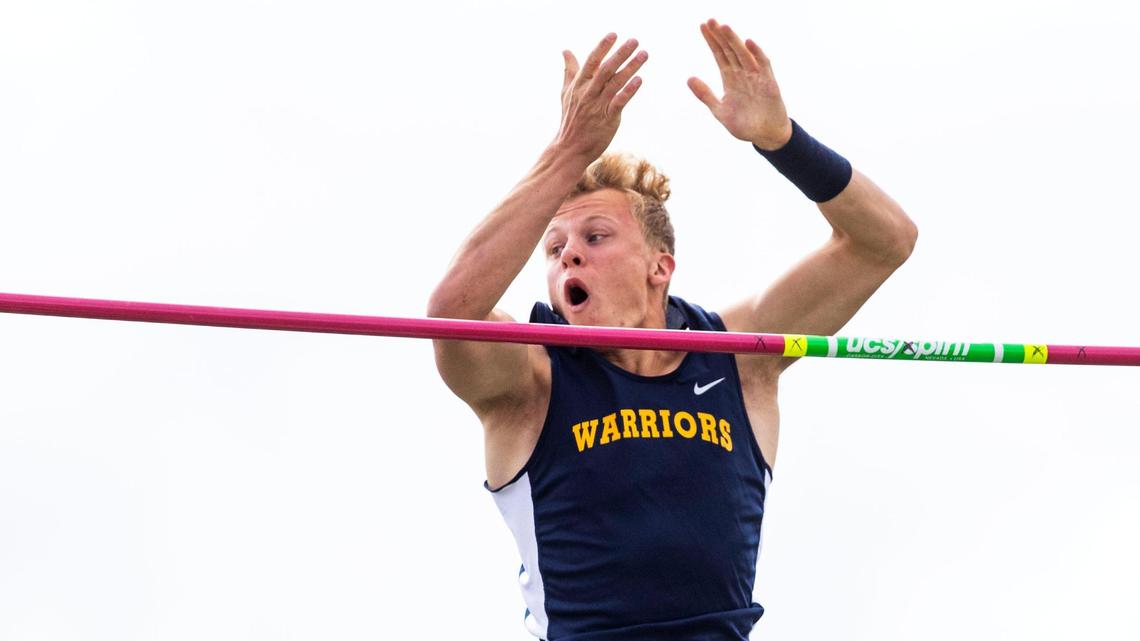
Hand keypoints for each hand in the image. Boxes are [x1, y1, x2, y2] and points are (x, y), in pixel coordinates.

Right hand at [554, 33, 647, 161]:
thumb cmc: (570, 119)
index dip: (602, 47)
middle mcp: (588, 93)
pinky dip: (628, 91)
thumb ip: (569, 70)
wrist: (570, 148)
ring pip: (615, 83)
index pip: (591, 62)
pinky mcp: (607, 119)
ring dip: (630, 67)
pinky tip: (639, 80)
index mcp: (578, 85)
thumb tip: (565, 50)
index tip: (614, 34)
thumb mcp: (566, 93)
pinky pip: (619, 102)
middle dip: (620, 53)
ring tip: (644, 54)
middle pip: (605, 69)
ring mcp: (597, 106)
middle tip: (635, 40)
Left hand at [688, 19, 791, 150]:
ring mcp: (757, 77)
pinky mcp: (769, 83)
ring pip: (744, 54)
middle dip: (720, 36)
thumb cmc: (744, 125)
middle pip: (730, 50)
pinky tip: (748, 42)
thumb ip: (705, 95)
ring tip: (724, 28)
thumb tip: (688, 78)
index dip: (711, 41)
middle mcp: (743, 74)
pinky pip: (763, 65)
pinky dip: (757, 54)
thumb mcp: (720, 111)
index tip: (702, 26)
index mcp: (730, 79)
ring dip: (734, 41)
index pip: (719, 55)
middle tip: (710, 20)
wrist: (765, 137)